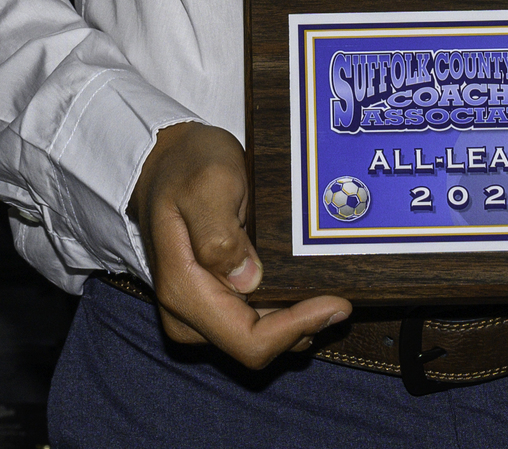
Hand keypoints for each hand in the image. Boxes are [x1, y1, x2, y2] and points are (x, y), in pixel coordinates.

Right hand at [130, 121, 350, 367]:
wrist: (165, 161)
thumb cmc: (188, 165)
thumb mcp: (207, 184)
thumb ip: (219, 233)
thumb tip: (248, 282)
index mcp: (184, 290)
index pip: (248, 340)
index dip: (295, 329)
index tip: (336, 305)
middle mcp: (187, 314)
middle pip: (256, 345)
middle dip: (302, 325)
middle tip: (342, 296)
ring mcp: (198, 313)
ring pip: (258, 338)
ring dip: (295, 320)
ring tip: (330, 290)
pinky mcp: (211, 304)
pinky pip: (253, 321)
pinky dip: (283, 310)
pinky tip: (306, 287)